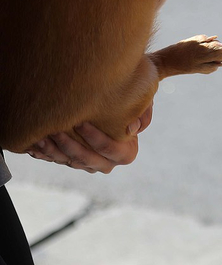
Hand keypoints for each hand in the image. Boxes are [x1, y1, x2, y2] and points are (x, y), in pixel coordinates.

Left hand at [26, 104, 152, 173]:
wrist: (118, 108)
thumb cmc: (132, 100)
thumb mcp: (145, 102)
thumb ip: (144, 113)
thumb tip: (132, 128)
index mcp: (127, 153)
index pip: (108, 149)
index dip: (93, 138)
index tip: (80, 122)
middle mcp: (108, 163)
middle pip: (85, 159)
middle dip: (67, 146)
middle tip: (54, 130)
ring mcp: (90, 165)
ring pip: (68, 163)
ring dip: (52, 152)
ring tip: (40, 138)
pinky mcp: (75, 162)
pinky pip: (58, 161)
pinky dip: (45, 154)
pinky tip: (34, 145)